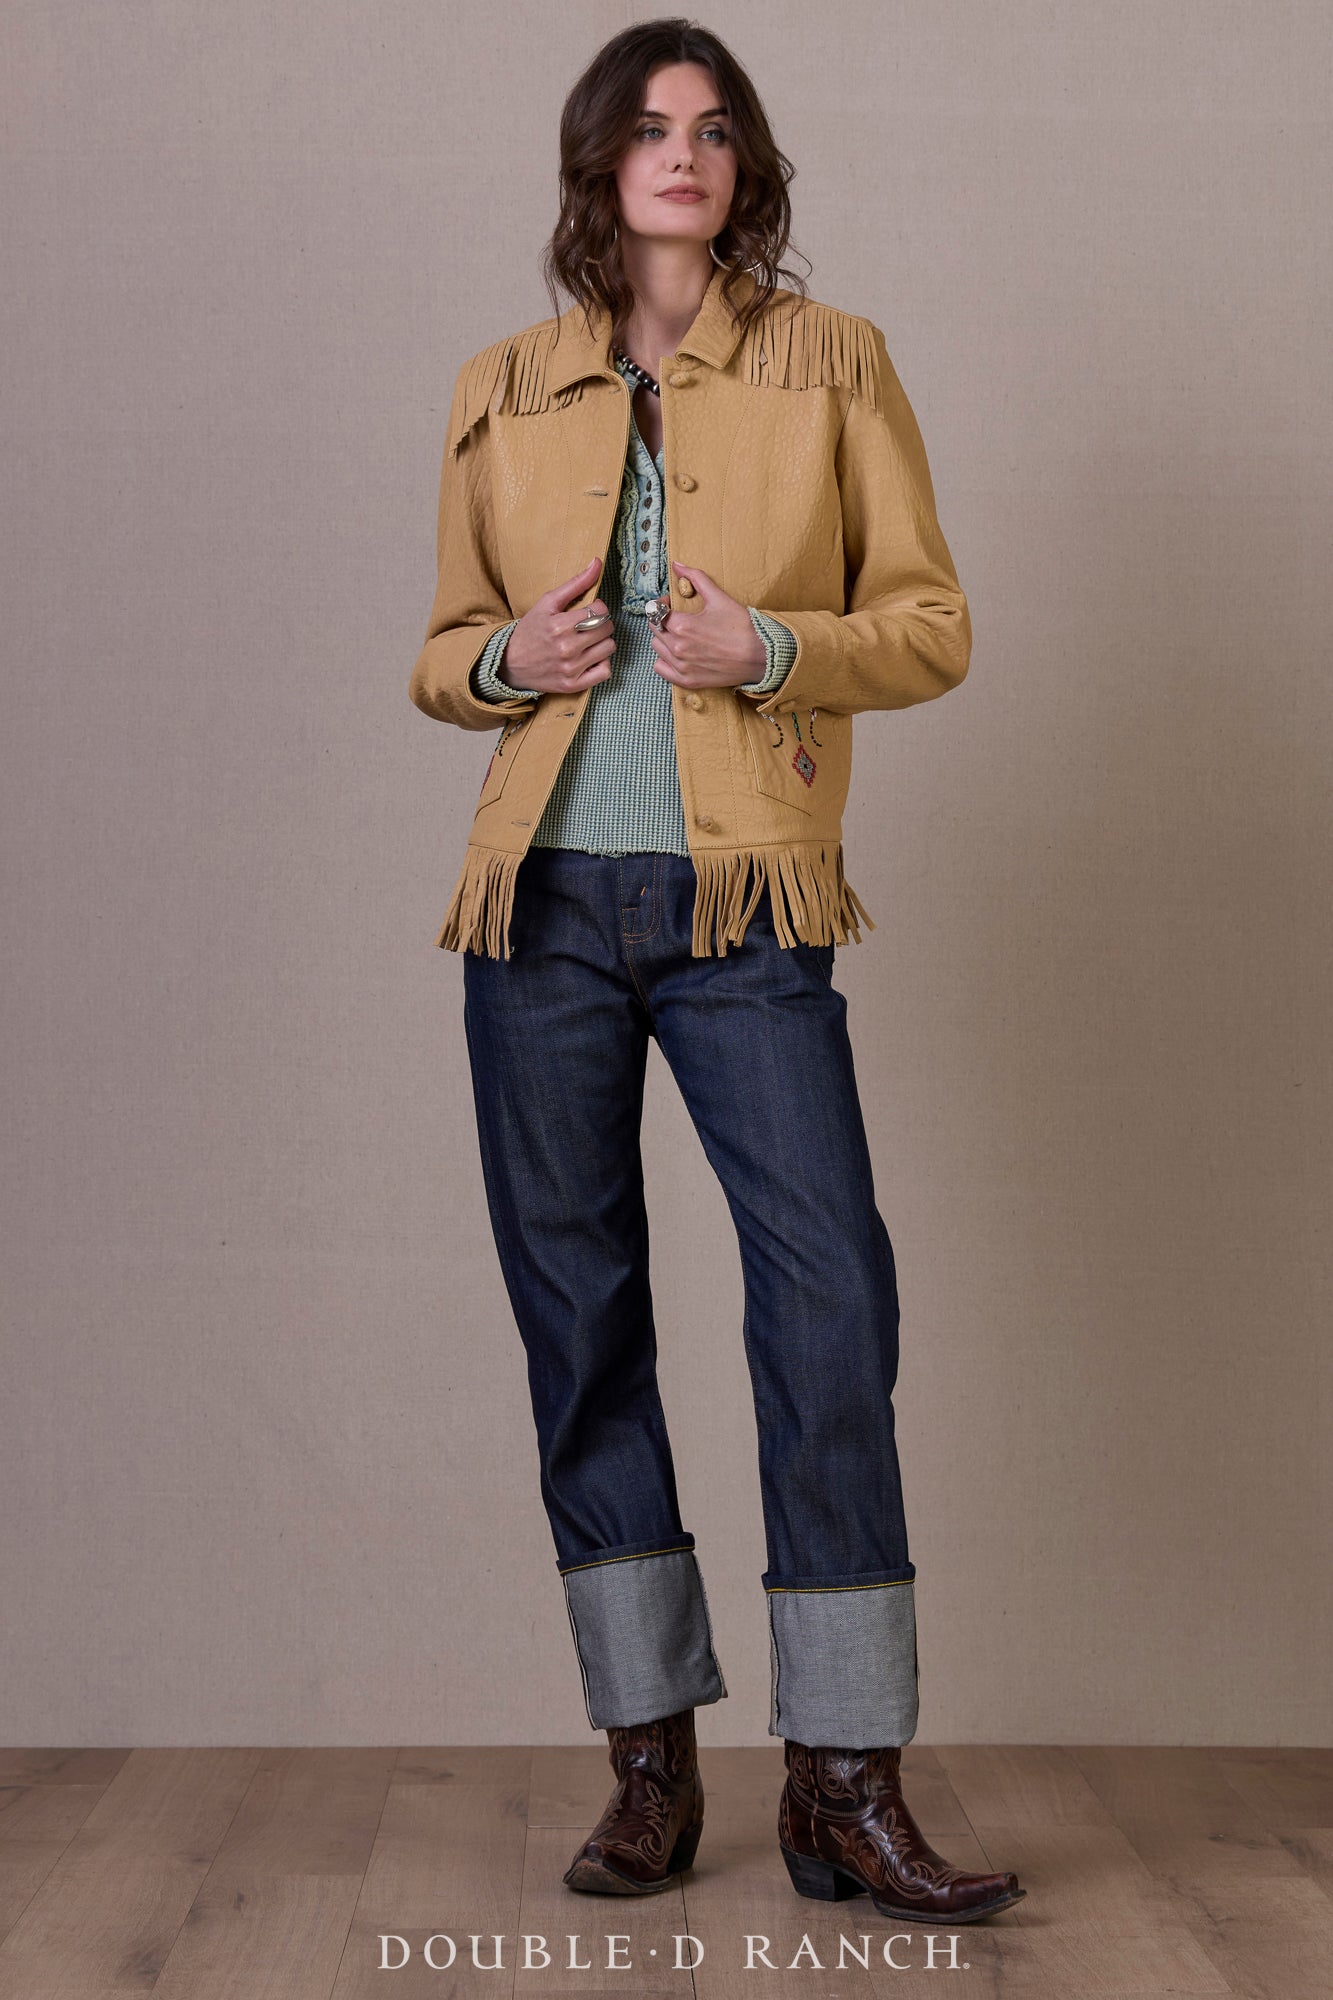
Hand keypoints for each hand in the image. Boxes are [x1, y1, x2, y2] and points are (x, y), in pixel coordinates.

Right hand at [501, 557, 615, 691]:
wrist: (510, 663)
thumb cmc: (530, 630)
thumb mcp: (547, 603)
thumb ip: (575, 583)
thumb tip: (597, 562)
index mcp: (560, 625)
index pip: (600, 610)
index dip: (597, 607)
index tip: (587, 610)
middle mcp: (567, 648)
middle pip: (607, 628)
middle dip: (601, 623)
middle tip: (588, 625)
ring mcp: (571, 669)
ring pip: (609, 648)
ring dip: (602, 642)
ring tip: (588, 641)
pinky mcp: (572, 685)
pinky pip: (605, 672)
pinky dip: (602, 664)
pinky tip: (591, 657)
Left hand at [646, 561, 767, 688]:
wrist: (761, 656)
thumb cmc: (742, 626)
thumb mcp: (719, 597)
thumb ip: (695, 578)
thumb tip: (676, 565)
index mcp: (682, 625)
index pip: (657, 611)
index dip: (663, 604)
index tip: (672, 604)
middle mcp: (678, 647)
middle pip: (655, 629)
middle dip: (663, 620)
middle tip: (677, 617)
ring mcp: (682, 666)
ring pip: (657, 648)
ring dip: (664, 639)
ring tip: (679, 635)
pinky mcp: (688, 680)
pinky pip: (661, 669)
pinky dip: (664, 661)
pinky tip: (677, 654)